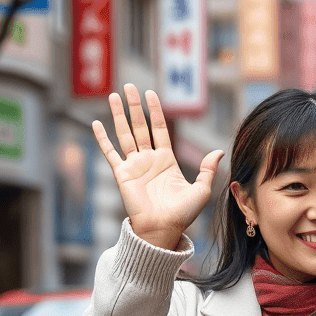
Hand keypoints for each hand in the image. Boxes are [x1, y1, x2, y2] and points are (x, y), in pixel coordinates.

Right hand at [92, 84, 223, 249]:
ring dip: (119, 115)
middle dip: (135, 106)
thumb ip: (208, 169)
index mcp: (166, 161)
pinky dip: (102, 138)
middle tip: (129, 85)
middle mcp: (148, 160)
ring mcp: (134, 166)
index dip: (156, 111)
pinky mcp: (122, 174)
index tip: (151, 93)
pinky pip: (110, 153)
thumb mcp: (201, 190)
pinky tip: (96, 123)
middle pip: (140, 126)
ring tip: (113, 95)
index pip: (160, 129)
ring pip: (125, 134)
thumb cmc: (183, 214)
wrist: (163, 230)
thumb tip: (219, 151)